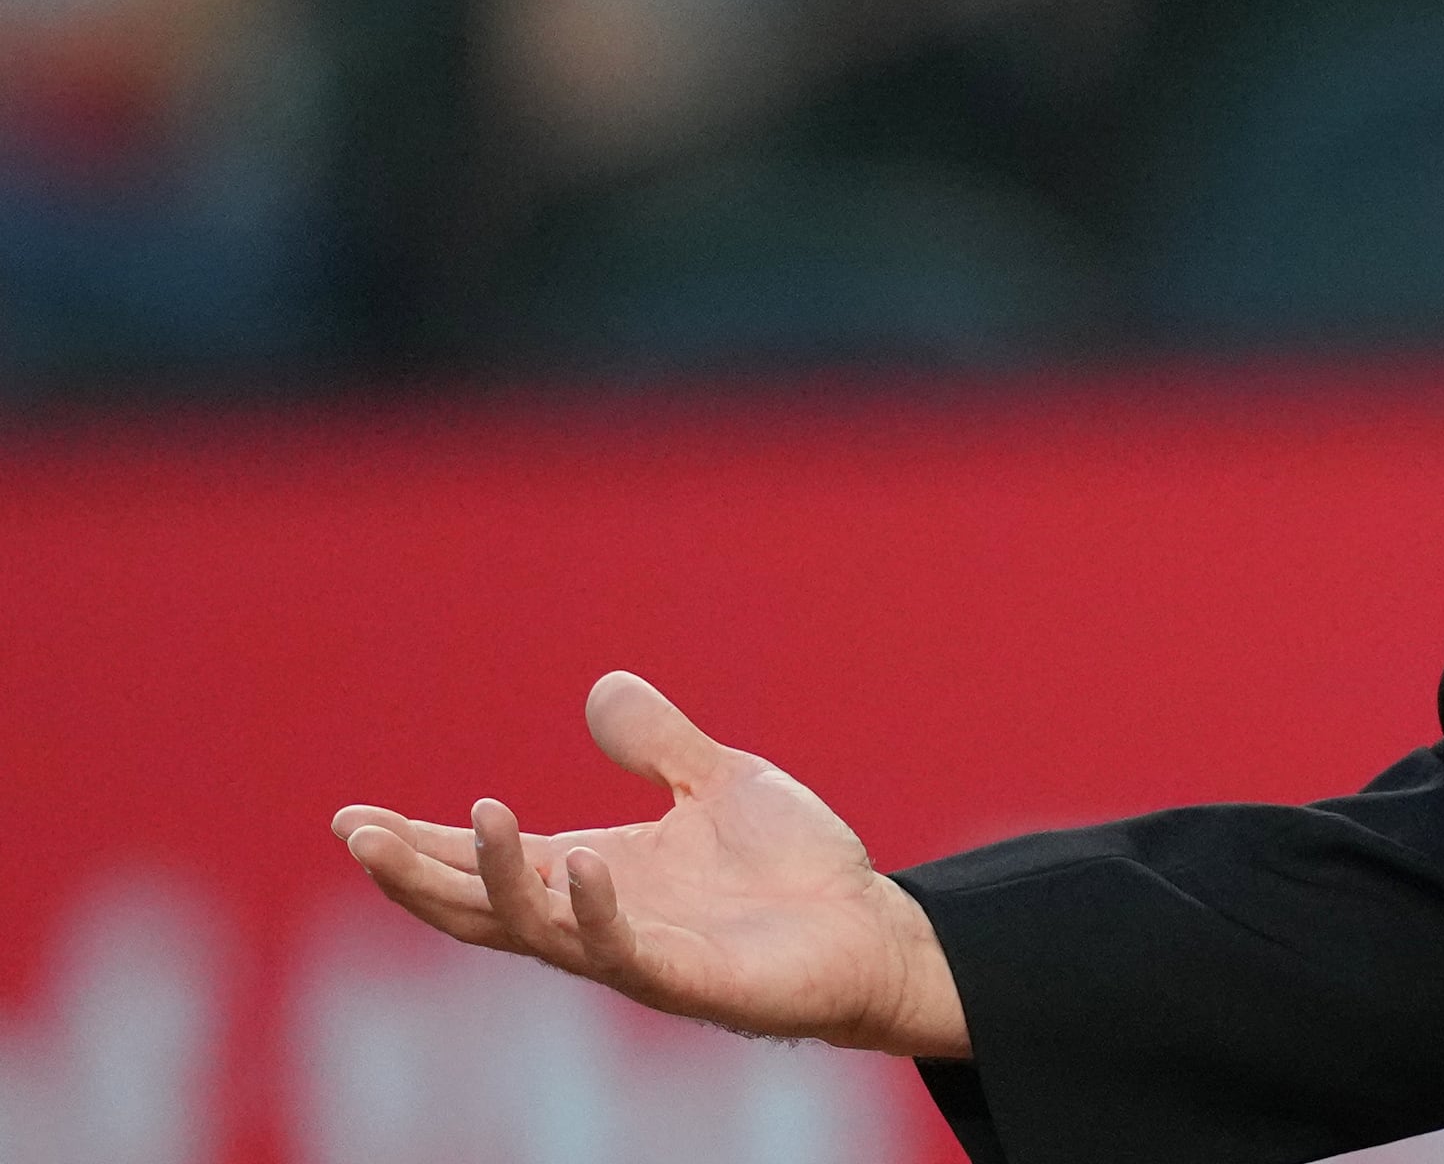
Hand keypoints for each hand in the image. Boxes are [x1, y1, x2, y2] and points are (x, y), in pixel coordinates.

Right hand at [330, 673, 968, 1057]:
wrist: (870, 929)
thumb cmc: (793, 870)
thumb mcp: (719, 784)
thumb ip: (659, 744)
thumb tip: (602, 688)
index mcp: (589, 873)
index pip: (483, 860)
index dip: (418, 843)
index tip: (348, 819)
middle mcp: (594, 918)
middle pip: (477, 904)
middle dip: (415, 873)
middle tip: (358, 834)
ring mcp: (633, 953)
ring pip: (532, 928)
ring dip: (496, 878)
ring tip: (481, 816)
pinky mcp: (683, 979)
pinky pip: (619, 949)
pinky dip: (591, 911)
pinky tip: (576, 867)